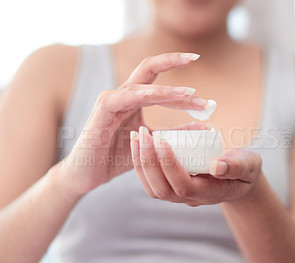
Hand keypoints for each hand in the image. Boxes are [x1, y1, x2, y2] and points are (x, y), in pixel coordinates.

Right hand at [57, 52, 208, 195]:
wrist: (88, 173)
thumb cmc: (116, 157)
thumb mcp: (153, 144)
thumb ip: (174, 133)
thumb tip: (203, 127)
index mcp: (135, 100)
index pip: (160, 82)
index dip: (182, 85)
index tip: (206, 94)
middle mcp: (124, 95)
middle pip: (148, 68)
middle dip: (172, 60)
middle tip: (195, 57)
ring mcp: (111, 100)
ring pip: (140, 84)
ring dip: (166, 89)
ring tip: (189, 93)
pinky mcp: (101, 111)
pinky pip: (120, 97)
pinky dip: (139, 95)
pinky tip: (154, 95)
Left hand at [130, 126, 262, 206]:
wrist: (238, 179)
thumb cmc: (245, 170)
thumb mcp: (248, 165)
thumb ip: (237, 166)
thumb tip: (217, 166)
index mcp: (208, 193)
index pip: (183, 185)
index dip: (170, 165)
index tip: (161, 139)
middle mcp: (189, 199)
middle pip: (161, 190)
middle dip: (149, 162)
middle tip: (143, 134)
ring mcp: (177, 196)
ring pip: (152, 188)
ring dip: (141, 163)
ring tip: (136, 136)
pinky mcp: (170, 188)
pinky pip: (150, 181)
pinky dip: (141, 163)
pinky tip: (138, 143)